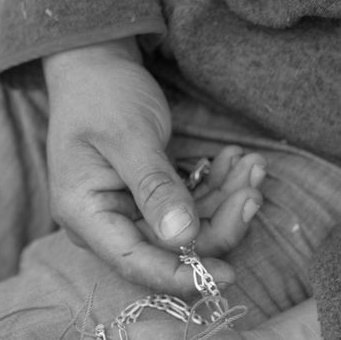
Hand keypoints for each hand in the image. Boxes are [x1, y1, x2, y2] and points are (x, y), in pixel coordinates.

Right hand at [44, 38, 263, 293]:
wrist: (94, 63)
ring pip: (191, 227)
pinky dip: (218, 186)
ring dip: (227, 199)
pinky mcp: (152, 199)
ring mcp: (131, 211)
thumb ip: (155, 188)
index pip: (135, 263)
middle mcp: (107, 223)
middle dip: (219, 222)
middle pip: (172, 249)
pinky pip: (193, 206)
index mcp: (86, 215)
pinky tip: (237, 160)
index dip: (181, 275)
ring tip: (253, 165)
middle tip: (254, 189)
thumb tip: (182, 238)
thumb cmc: (101, 94)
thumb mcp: (129, 136)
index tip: (228, 276)